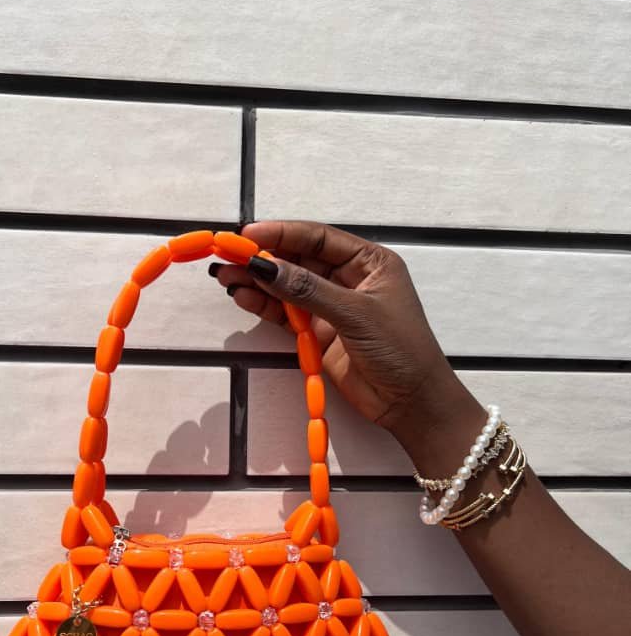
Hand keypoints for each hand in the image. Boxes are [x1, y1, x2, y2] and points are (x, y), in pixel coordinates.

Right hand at [213, 220, 480, 453]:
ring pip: (288, 286)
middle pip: (299, 259)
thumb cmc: (399, 348)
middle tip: (227, 256)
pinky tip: (242, 297)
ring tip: (225, 277)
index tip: (248, 234)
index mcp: (369, 262)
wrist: (411, 402)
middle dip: (264, 257)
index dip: (283, 233)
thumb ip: (308, 290)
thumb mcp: (355, 313)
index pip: (320, 238)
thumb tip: (264, 265)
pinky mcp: (319, 333)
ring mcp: (332, 307)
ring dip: (259, 281)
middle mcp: (349, 279)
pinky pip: (287, 314)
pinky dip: (265, 306)